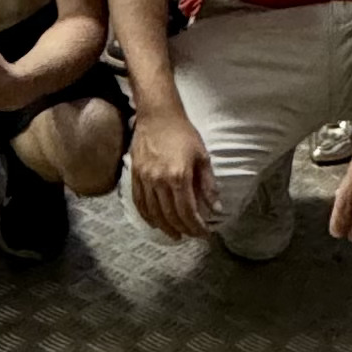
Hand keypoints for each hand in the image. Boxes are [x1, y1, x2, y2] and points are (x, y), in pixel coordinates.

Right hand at [129, 102, 220, 241]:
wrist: (157, 115)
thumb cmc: (183, 133)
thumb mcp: (202, 157)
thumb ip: (208, 185)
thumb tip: (216, 209)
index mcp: (179, 177)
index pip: (187, 212)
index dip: (196, 227)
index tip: (204, 234)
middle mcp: (159, 181)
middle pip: (170, 215)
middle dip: (183, 229)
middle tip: (192, 235)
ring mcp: (144, 179)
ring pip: (153, 213)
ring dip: (165, 227)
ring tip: (176, 234)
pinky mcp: (135, 175)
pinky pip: (139, 202)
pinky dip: (147, 216)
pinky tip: (155, 223)